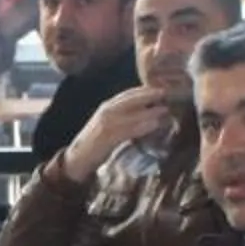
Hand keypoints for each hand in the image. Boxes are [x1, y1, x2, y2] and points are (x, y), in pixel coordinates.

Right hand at [60, 86, 178, 180]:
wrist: (78, 158)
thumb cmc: (96, 142)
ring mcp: (106, 123)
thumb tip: (146, 113)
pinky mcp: (108, 137)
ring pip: (131, 113)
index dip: (144, 90)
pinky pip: (128, 129)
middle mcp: (106, 111)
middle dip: (148, 95)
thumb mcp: (109, 125)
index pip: (127, 94)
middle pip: (130, 99)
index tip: (160, 87)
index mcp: (106, 107)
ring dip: (149, 111)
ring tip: (166, 109)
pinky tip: (155, 124)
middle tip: (166, 92)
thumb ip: (124, 118)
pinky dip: (142, 126)